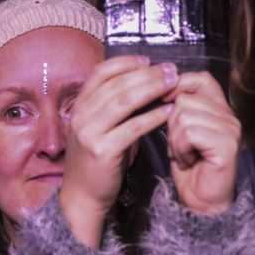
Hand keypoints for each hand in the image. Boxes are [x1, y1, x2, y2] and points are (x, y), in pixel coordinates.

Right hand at [61, 57, 175, 247]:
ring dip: (152, 89)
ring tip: (174, 84)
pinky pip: (133, 127)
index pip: (102, 72)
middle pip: (118, 84)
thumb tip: (148, 78)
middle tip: (171, 70)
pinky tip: (170, 110)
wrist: (83, 194)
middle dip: (148, 74)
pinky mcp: (103, 150)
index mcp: (80, 105)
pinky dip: (153, 116)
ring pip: (124, 101)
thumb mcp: (103, 124)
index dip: (127, 62)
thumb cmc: (101, 156)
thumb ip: (117, 103)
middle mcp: (81, 115)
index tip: (150, 60)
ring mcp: (89, 133)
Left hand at [166, 71, 241, 215]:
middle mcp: (230, 116)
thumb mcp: (182, 131)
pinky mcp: (226, 145)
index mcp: (220, 108)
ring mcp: (230, 129)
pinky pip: (190, 133)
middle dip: (172, 124)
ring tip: (185, 154)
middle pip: (185, 100)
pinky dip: (181, 149)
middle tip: (181, 146)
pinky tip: (189, 161)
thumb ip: (180, 109)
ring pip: (184, 116)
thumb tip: (163, 88)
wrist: (202, 201)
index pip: (201, 78)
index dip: (179, 87)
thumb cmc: (191, 166)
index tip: (167, 105)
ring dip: (175, 140)